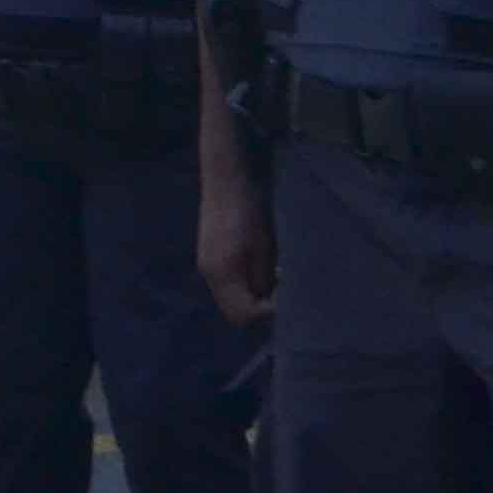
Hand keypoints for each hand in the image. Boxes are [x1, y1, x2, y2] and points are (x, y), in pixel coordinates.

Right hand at [198, 165, 275, 326]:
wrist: (230, 176)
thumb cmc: (250, 210)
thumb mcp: (265, 247)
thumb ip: (263, 279)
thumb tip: (268, 305)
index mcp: (221, 274)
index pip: (241, 315)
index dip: (265, 315)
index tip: (285, 301)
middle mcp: (209, 274)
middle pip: (233, 310)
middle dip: (258, 308)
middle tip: (283, 292)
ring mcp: (207, 264)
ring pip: (231, 297)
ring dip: (253, 295)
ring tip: (276, 278)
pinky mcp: (211, 254)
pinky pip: (229, 282)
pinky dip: (246, 283)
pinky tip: (262, 266)